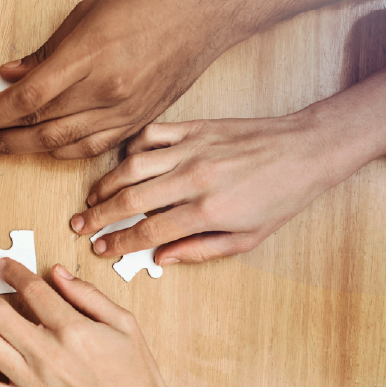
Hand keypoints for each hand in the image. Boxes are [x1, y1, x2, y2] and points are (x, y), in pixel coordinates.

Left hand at [0, 0, 237, 158]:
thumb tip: (9, 75)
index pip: (25, 99)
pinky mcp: (140, 121)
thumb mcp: (85, 13)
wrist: (207, 10)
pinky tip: (42, 147)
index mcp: (87, 58)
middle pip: (39, 128)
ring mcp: (125, 111)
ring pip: (63, 144)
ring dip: (25, 149)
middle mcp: (106, 92)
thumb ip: (45, 52)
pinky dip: (62, 150)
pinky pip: (92, 147)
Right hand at [71, 57, 385, 263]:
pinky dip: (131, 147)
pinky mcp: (193, 127)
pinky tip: (124, 162)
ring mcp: (191, 149)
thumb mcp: (247, 239)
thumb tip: (160, 258)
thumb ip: (201, 250)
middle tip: (79, 226)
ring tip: (92, 198)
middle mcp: (193, 178)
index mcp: (207, 211)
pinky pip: (149, 135)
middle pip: (130, 199)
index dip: (117, 243)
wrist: (306, 150)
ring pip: (131, 165)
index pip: (147, 230)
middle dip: (98, 216)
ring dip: (105, 183)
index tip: (98, 250)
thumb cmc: (281, 198)